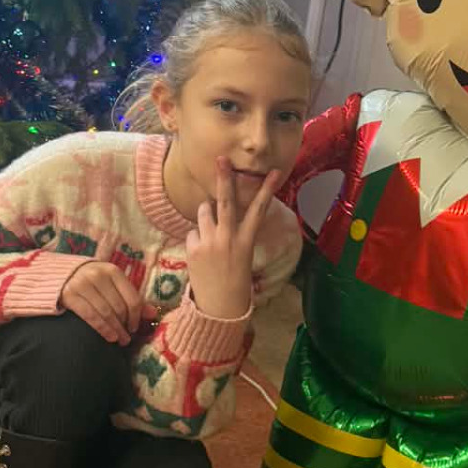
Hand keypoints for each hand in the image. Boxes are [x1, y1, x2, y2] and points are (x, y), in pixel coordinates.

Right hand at [60, 260, 142, 345]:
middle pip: (119, 307)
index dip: (136, 317)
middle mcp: (98, 275)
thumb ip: (131, 297)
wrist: (61, 275)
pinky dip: (102, 329)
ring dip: (116, 330)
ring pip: (106, 313)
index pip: (132, 298)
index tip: (135, 328)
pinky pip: (90, 316)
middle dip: (125, 326)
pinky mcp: (69, 295)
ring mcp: (82, 284)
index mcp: (113, 271)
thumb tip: (153, 314)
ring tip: (120, 341)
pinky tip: (109, 337)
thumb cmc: (93, 282)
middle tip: (127, 339)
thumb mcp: (113, 285)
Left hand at [184, 159, 281, 320]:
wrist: (219, 308)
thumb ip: (232, 233)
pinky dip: (196, 240)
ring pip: (204, 212)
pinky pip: (192, 233)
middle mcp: (228, 238)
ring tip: (211, 234)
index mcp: (246, 241)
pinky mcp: (193, 249)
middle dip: (224, 178)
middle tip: (221, 159)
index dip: (267, 190)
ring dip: (206, 215)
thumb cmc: (234, 281)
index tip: (275, 172)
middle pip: (225, 201)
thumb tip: (216, 211)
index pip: (259, 210)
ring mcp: (209, 242)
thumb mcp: (242, 256)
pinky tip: (201, 255)